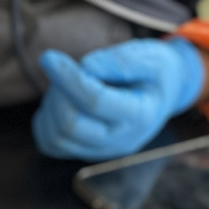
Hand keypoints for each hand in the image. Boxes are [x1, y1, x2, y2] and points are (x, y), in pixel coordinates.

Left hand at [32, 38, 204, 160]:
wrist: (162, 93)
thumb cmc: (154, 72)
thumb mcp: (149, 57)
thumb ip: (120, 61)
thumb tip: (87, 67)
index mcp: (140, 115)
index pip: (95, 101)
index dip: (68, 78)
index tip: (49, 56)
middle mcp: (121, 140)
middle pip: (71, 124)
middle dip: (59, 91)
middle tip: (67, 69)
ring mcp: (102, 150)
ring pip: (56, 137)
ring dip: (51, 105)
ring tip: (67, 84)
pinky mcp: (86, 151)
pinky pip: (51, 144)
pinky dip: (46, 120)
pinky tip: (60, 100)